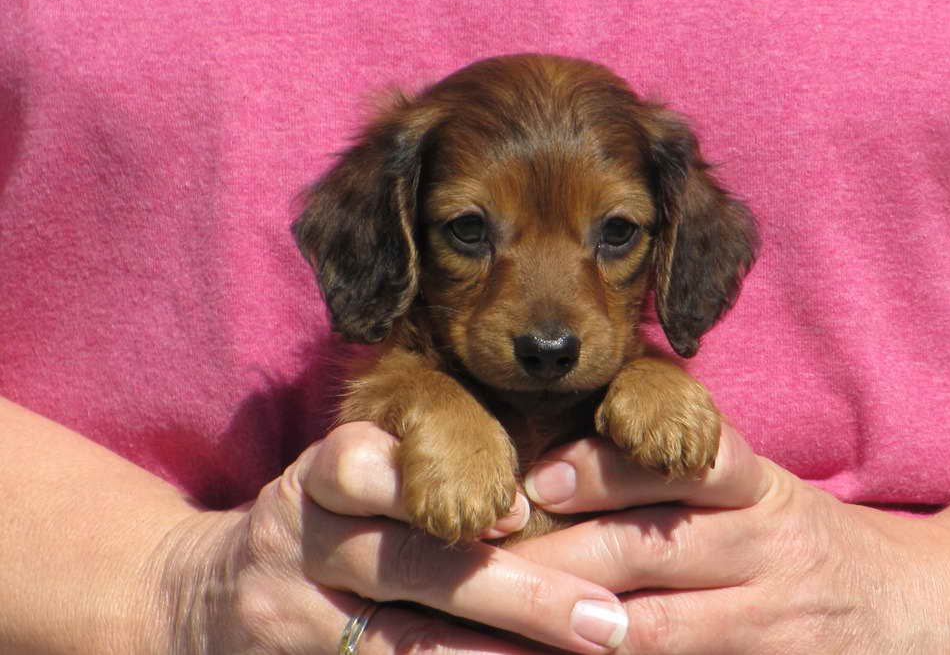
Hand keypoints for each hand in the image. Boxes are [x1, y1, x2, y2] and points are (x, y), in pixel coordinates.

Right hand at [154, 421, 629, 653]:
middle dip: (515, 594)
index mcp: (316, 478)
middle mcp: (298, 542)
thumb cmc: (313, 525)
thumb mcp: (339, 479)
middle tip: (604, 620)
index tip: (516, 513)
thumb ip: (409, 473)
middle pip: (407, 567)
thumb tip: (528, 511)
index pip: (366, 465)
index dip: (439, 488)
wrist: (193, 597)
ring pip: (398, 646)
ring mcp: (290, 619)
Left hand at [514, 424, 949, 653]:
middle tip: (487, 558)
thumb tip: (559, 458)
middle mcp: (764, 548)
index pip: (684, 463)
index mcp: (756, 486)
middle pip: (653, 548)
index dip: (610, 469)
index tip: (540, 478)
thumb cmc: (797, 537)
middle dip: (564, 555)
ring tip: (502, 623)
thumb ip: (680, 470)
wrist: (910, 611)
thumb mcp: (757, 489)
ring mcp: (766, 623)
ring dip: (577, 626)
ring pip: (658, 628)